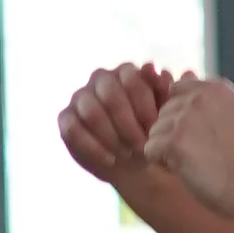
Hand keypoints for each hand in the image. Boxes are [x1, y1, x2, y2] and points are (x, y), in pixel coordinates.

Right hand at [59, 62, 180, 192]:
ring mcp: (80, 97)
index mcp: (126, 72)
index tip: (156, 132)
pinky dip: (93, 148)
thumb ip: (166, 92)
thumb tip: (162, 73)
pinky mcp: (66, 118)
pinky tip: (111, 160)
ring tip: (127, 154)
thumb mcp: (167, 115)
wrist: (136, 160)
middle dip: (128, 124)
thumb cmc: (153, 133)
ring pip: (92, 112)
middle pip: (111, 95)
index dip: (145, 107)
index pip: (133, 80)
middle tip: (142, 146)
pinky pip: (73, 130)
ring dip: (112, 137)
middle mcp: (100, 79)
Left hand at [141, 73, 233, 225]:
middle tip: (203, 151)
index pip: (177, 91)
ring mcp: (185, 118)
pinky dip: (162, 164)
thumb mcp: (231, 116)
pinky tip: (186, 169)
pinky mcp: (174, 141)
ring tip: (197, 160)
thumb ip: (205, 100)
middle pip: (164, 112)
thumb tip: (175, 83)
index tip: (203, 134)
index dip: (183, 115)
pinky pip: (150, 149)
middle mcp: (200, 97)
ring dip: (169, 149)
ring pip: (155, 131)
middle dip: (175, 133)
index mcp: (217, 88)